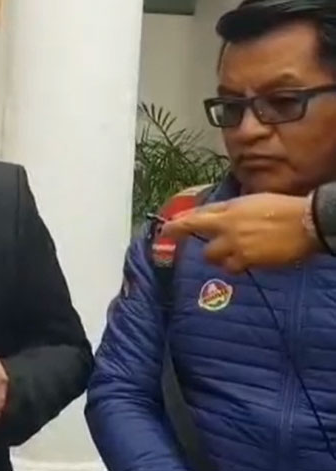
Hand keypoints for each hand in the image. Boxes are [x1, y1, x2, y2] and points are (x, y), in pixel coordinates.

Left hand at [161, 193, 319, 272]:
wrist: (305, 222)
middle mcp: (227, 232)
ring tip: (241, 252)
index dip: (176, 228)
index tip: (165, 233)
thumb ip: (227, 210)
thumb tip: (212, 216)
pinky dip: (240, 265)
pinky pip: (236, 268)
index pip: (193, 221)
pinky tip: (253, 257)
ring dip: (225, 259)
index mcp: (226, 214)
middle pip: (206, 251)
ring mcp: (238, 249)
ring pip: (220, 262)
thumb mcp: (249, 201)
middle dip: (211, 251)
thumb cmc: (280, 207)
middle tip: (221, 247)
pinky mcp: (250, 262)